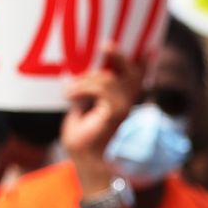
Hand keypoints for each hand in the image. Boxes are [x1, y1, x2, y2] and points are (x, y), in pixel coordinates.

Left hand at [61, 45, 143, 161]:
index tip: (135, 46)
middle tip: (106, 45)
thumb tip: (80, 70)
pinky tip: (70, 95)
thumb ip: (87, 91)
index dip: (138, 59)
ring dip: (86, 81)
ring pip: (110, 79)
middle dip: (119, 56)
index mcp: (120, 100)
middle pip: (132, 73)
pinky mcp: (116, 114)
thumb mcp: (81, 108)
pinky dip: (83, 88)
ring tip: (70, 91)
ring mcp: (124, 108)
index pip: (134, 75)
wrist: (86, 162)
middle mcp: (127, 103)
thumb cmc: (83, 138)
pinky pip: (103, 90)